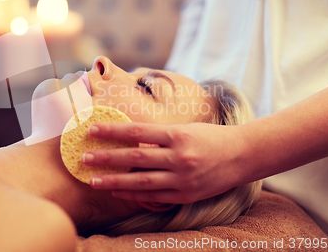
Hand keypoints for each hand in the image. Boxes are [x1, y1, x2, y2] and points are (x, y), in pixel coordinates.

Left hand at [82, 122, 250, 203]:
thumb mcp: (185, 130)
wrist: (242, 155)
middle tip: (84, 157)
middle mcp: (179, 157)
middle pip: (134, 157)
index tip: (92, 130)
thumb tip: (129, 142)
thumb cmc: (210, 137)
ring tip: (93, 180)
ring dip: (114, 181)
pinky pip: (154, 196)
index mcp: (177, 135)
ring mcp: (182, 178)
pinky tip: (118, 192)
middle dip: (106, 158)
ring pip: (140, 181)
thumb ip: (159, 137)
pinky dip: (134, 195)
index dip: (112, 131)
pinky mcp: (186, 195)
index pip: (136, 131)